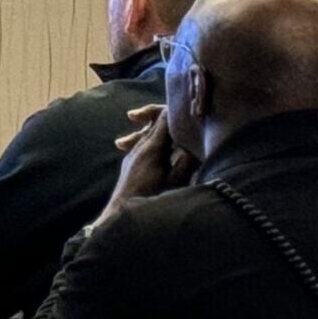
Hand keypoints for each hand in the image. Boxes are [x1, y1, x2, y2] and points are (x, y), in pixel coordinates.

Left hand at [95, 106, 193, 226]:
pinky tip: (157, 145)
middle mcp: (140, 147)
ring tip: (169, 120)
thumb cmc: (151, 198)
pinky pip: (142, 144)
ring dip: (158, 126)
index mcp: (152, 148)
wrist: (121, 214)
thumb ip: (187, 161)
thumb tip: (196, 144)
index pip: (165, 119)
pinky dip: (152, 139)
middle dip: (167, 114)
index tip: (189, 104)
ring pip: (147, 133)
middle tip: (181, 105)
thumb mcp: (175, 182)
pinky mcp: (130, 162)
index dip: (177, 110)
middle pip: (154, 122)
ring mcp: (133, 154)